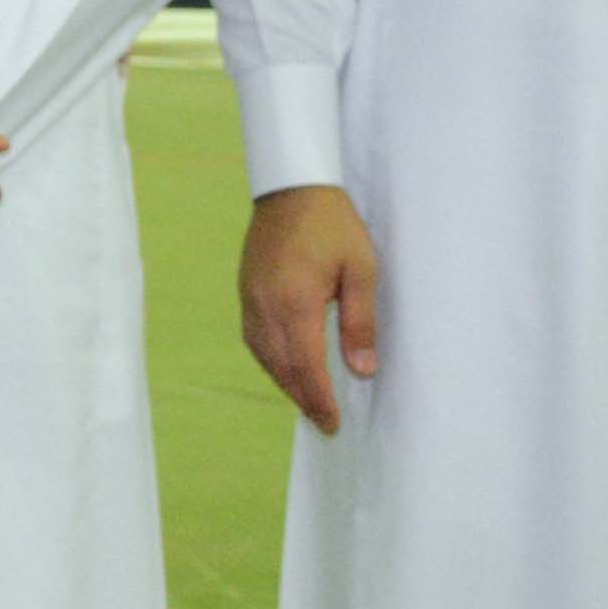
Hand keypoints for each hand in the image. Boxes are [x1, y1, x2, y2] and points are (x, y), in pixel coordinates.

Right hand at [238, 186, 379, 433]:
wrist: (292, 186)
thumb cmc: (333, 225)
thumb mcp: (361, 270)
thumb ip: (361, 322)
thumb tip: (362, 370)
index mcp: (295, 303)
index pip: (306, 366)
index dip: (319, 399)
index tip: (332, 423)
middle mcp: (265, 306)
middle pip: (281, 367)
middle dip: (303, 398)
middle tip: (324, 422)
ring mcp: (250, 298)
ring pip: (263, 355)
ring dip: (284, 382)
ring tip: (308, 399)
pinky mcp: (245, 290)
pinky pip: (254, 337)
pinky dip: (270, 360)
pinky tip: (285, 365)